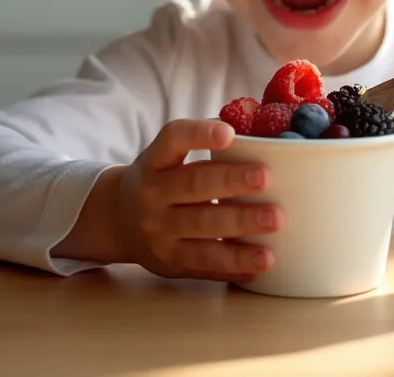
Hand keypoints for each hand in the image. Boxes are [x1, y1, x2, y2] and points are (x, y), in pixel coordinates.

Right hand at [120, 119, 282, 282]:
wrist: (118, 222)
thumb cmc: (162, 181)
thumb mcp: (168, 158)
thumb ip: (203, 143)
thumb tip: (261, 128)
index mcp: (155, 161)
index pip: (173, 139)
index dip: (199, 134)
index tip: (229, 133)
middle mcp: (153, 195)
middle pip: (193, 185)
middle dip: (231, 181)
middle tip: (265, 177)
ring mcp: (159, 231)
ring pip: (202, 229)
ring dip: (241, 226)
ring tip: (275, 222)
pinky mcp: (171, 263)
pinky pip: (206, 264)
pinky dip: (235, 264)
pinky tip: (261, 262)